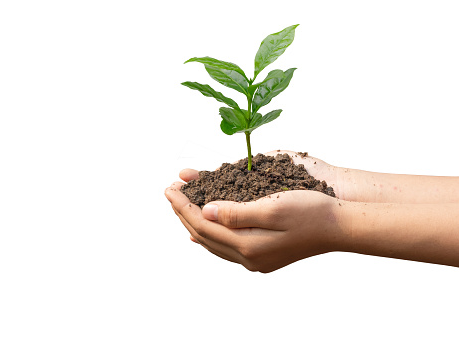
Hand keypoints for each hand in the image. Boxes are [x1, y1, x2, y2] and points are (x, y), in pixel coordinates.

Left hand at [165, 177, 346, 272]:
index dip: (183, 205)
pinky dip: (211, 234)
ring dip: (194, 222)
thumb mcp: (272, 206)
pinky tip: (203, 229)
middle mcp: (248, 258)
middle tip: (171, 191)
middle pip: (203, 235)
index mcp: (248, 245)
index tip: (170, 187)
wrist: (340, 227)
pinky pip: (226, 247)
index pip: (202, 224)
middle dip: (184, 212)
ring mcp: (255, 261)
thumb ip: (236, 212)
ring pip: (213, 242)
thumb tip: (205, 212)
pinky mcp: (262, 257)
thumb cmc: (311, 211)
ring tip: (182, 205)